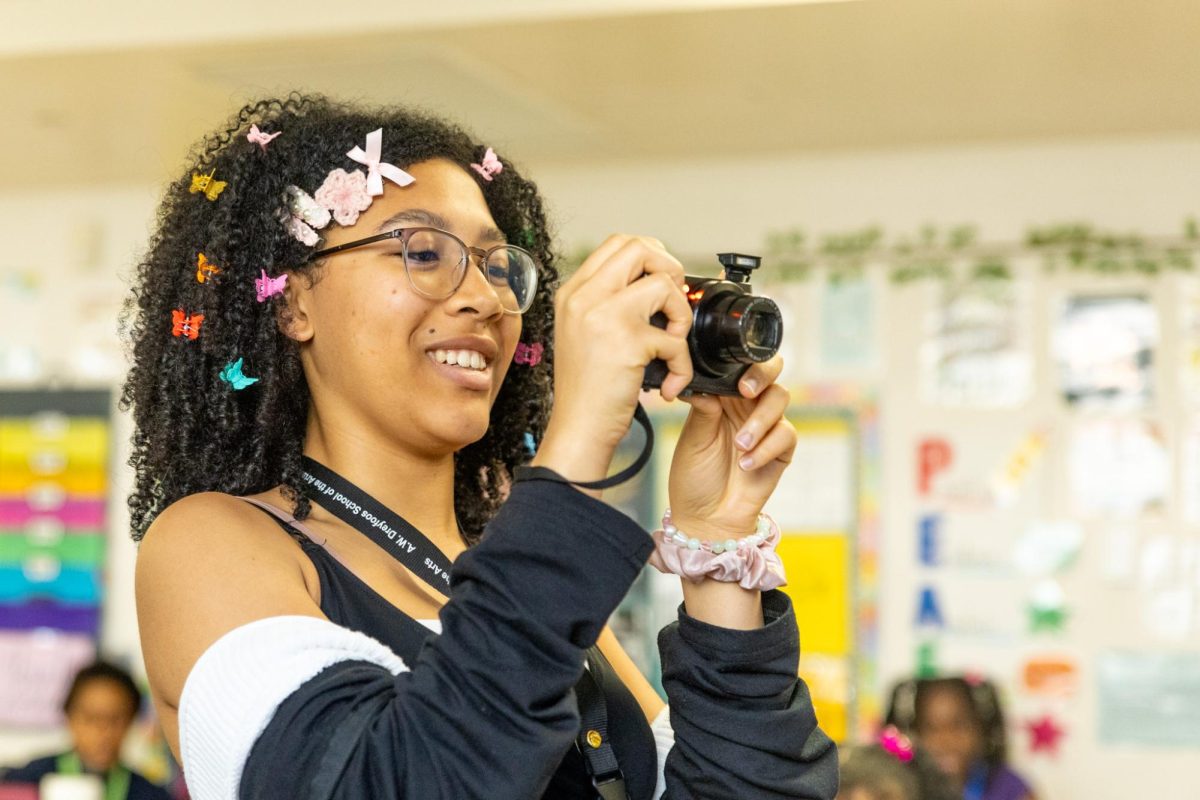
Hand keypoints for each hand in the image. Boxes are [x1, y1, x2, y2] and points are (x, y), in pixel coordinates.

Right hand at [533, 235, 693, 488]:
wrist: (578, 430)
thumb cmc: (587, 390)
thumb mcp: (583, 334)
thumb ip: (608, 304)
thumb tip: (658, 283)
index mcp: (573, 292)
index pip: (618, 243)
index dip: (651, 256)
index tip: (662, 284)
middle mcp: (584, 297)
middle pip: (641, 248)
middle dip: (671, 271)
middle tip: (673, 306)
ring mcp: (603, 316)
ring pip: (664, 285)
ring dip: (681, 316)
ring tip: (671, 346)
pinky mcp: (627, 342)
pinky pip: (674, 338)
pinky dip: (683, 364)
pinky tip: (671, 383)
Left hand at [666, 356, 794, 538]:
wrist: (706, 517)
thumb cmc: (694, 476)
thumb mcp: (693, 438)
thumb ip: (704, 408)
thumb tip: (705, 380)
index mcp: (724, 397)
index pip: (740, 367)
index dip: (744, 361)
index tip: (734, 375)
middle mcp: (748, 406)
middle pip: (771, 373)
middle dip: (762, 376)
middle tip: (746, 392)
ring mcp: (766, 426)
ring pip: (780, 399)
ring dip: (760, 421)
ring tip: (740, 445)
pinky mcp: (781, 449)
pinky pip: (785, 434)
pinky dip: (766, 448)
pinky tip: (746, 463)